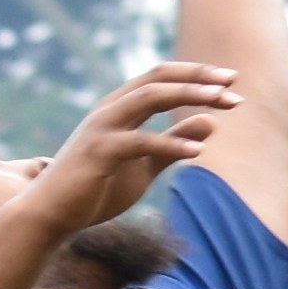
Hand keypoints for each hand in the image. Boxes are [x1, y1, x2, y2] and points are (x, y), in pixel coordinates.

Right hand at [12, 57, 243, 243]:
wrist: (53, 214)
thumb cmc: (97, 187)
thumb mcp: (145, 164)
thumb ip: (174, 143)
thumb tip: (211, 123)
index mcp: (120, 107)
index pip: (161, 77)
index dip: (196, 74)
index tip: (231, 80)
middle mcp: (110, 109)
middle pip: (158, 79)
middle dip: (198, 78)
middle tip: (233, 83)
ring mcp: (102, 128)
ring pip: (149, 98)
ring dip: (190, 96)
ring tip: (224, 103)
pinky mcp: (98, 152)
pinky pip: (140, 141)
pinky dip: (171, 144)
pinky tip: (199, 153)